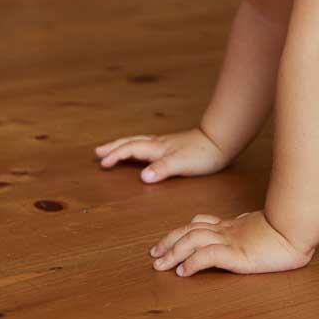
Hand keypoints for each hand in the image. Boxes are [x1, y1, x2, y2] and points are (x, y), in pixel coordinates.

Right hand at [94, 125, 227, 182]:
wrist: (221, 142)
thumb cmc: (203, 154)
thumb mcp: (182, 164)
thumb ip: (162, 169)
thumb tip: (143, 176)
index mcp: (158, 148)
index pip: (131, 150)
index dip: (116, 156)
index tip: (103, 164)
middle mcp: (159, 144)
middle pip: (131, 142)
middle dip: (114, 147)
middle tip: (98, 152)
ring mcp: (165, 143)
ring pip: (138, 142)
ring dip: (123, 145)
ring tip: (112, 149)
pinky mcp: (172, 146)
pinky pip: (147, 145)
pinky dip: (136, 146)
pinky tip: (140, 150)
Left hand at [150, 210, 314, 276]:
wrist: (300, 228)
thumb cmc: (288, 230)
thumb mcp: (262, 231)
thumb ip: (248, 233)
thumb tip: (242, 239)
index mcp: (232, 226)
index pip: (199, 225)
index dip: (180, 232)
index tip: (165, 243)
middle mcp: (227, 231)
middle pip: (189, 231)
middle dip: (169, 242)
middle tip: (154, 255)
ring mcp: (231, 241)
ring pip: (193, 241)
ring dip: (174, 252)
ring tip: (160, 265)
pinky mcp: (237, 254)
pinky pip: (208, 256)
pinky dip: (192, 263)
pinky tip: (183, 272)